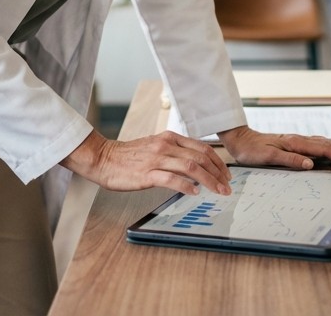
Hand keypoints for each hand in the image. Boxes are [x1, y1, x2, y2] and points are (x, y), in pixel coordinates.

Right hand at [60, 130, 233, 195]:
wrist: (103, 158)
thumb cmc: (128, 156)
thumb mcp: (155, 146)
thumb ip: (174, 152)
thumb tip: (194, 165)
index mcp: (170, 138)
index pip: (202, 148)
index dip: (218, 161)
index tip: (226, 174)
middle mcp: (166, 146)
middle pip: (201, 157)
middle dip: (218, 173)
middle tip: (227, 186)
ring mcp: (156, 159)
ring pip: (191, 167)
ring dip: (208, 181)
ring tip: (218, 191)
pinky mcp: (147, 174)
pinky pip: (171, 179)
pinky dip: (186, 186)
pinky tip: (194, 193)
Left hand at [216, 126, 330, 169]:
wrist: (240, 139)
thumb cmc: (252, 150)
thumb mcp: (268, 157)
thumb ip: (290, 160)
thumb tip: (310, 164)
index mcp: (295, 143)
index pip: (324, 149)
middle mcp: (299, 139)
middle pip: (329, 144)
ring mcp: (297, 140)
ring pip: (325, 143)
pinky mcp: (294, 142)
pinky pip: (317, 143)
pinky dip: (329, 147)